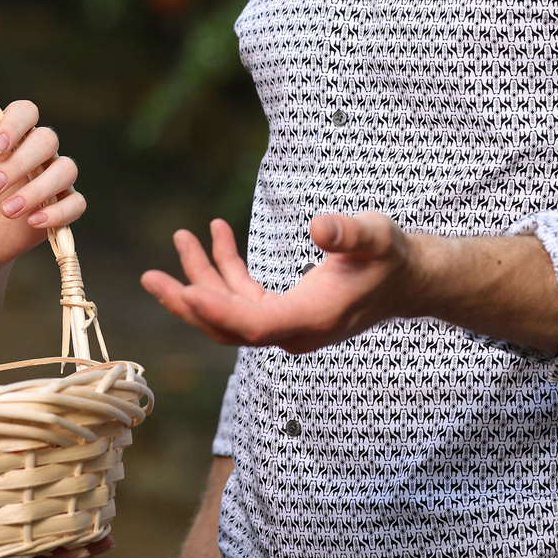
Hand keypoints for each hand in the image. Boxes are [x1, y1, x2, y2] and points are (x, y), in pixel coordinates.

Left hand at [0, 99, 83, 268]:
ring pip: (66, 170)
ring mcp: (52, 179)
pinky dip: (58, 213)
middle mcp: (37, 152)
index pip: (26, 112)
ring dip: (38, 190)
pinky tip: (32, 221)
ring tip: (8, 211)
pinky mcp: (61, 206)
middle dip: (20, 164)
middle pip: (48, 140)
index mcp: (12, 135)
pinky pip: (76, 203)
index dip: (15, 124)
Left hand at [141, 213, 418, 353]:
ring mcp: (286, 324)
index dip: (216, 310)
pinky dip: (225, 269)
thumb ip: (349, 234)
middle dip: (187, 301)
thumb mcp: (376, 236)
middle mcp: (294, 330)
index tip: (183, 290)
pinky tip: (216, 235)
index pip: (253, 324)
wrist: (408, 279)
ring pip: (229, 311)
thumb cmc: (392, 256)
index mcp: (311, 319)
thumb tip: (320, 227)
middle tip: (149, 276)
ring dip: (200, 277)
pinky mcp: (284, 311)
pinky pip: (242, 297)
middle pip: (227, 326)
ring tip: (181, 236)